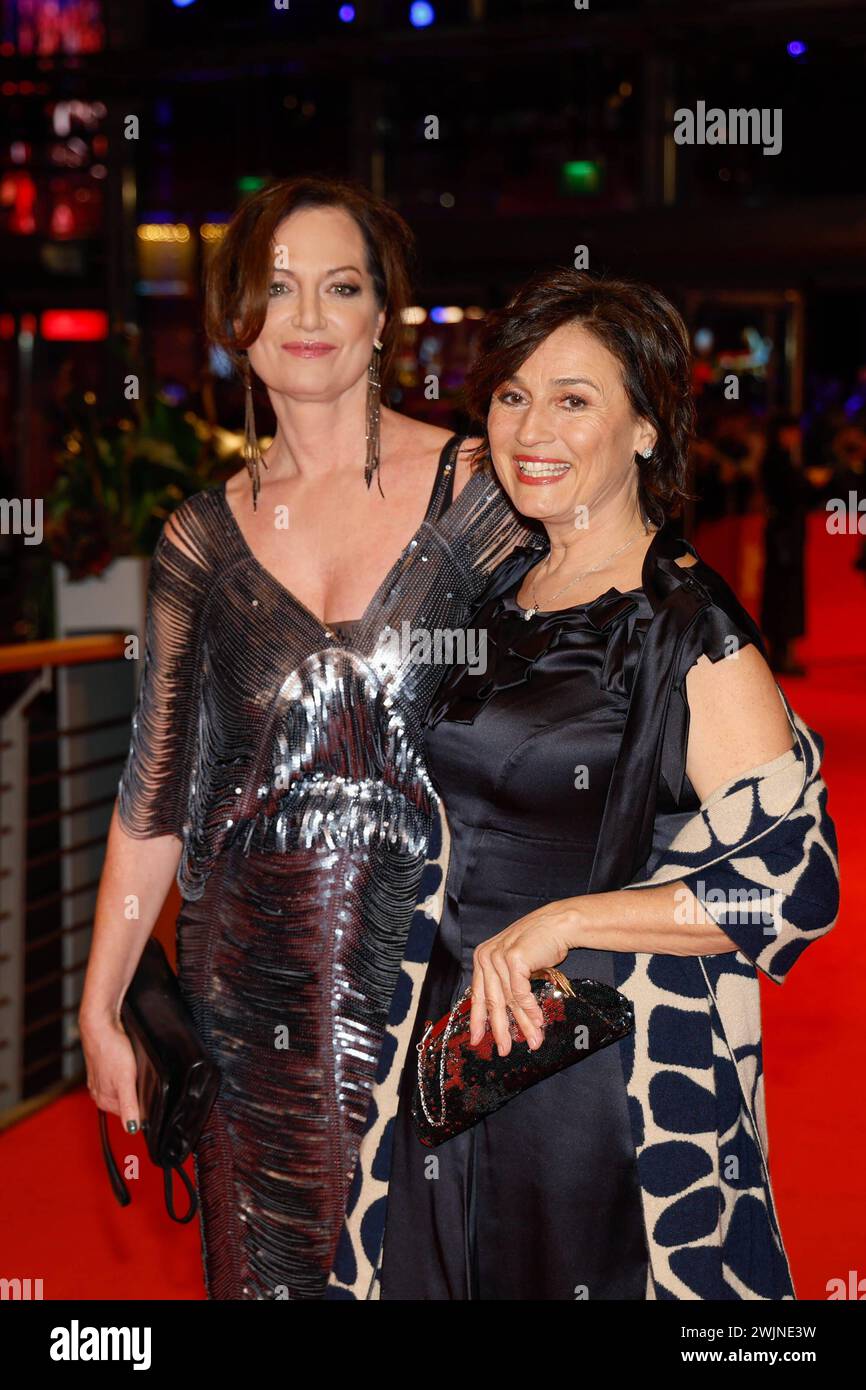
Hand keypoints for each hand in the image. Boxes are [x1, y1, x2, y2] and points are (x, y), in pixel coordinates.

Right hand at [80, 1013, 139, 1132]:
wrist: (100, 1024)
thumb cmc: (110, 1049)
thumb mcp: (125, 1081)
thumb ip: (129, 1105)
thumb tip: (132, 1128)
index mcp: (103, 1100)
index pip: (129, 1114)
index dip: (143, 1106)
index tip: (151, 1094)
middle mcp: (99, 1092)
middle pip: (126, 1101)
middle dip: (138, 1093)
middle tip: (144, 1077)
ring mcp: (100, 1079)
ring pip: (123, 1088)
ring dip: (133, 1082)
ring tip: (137, 1069)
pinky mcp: (104, 1067)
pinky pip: (119, 1076)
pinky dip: (127, 1072)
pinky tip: (131, 1063)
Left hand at [469, 903, 574, 1055]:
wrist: (558, 924)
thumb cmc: (539, 944)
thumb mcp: (515, 963)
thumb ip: (505, 984)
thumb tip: (505, 1016)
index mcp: (483, 958)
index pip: (477, 995)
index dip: (478, 1020)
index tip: (477, 1040)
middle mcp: (486, 957)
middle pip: (492, 1001)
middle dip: (500, 1029)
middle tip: (505, 1049)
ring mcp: (498, 957)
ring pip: (510, 1000)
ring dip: (523, 1023)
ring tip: (533, 1040)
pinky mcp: (513, 959)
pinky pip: (521, 993)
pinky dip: (530, 1010)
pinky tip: (538, 1022)